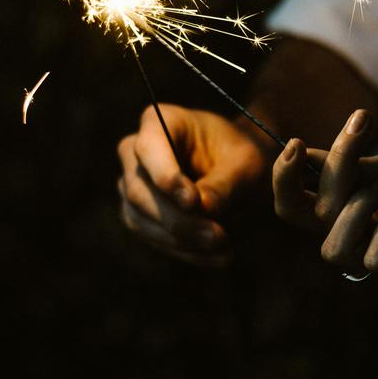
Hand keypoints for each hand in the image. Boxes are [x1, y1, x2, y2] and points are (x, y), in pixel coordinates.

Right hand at [117, 104, 270, 267]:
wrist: (240, 172)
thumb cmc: (241, 157)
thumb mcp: (246, 164)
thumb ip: (224, 184)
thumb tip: (202, 209)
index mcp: (160, 121)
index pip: (149, 149)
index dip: (166, 177)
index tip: (192, 202)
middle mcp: (134, 152)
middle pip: (139, 191)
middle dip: (179, 220)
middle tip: (218, 237)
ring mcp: (131, 186)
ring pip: (141, 221)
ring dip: (183, 241)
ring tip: (224, 249)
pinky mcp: (139, 217)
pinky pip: (154, 240)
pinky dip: (186, 252)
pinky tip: (218, 257)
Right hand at [273, 110, 377, 297]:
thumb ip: (350, 166)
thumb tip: (300, 154)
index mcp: (353, 217)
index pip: (297, 210)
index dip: (284, 181)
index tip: (295, 143)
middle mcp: (363, 244)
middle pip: (306, 224)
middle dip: (323, 177)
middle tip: (356, 138)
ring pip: (333, 250)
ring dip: (354, 205)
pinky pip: (375, 266)